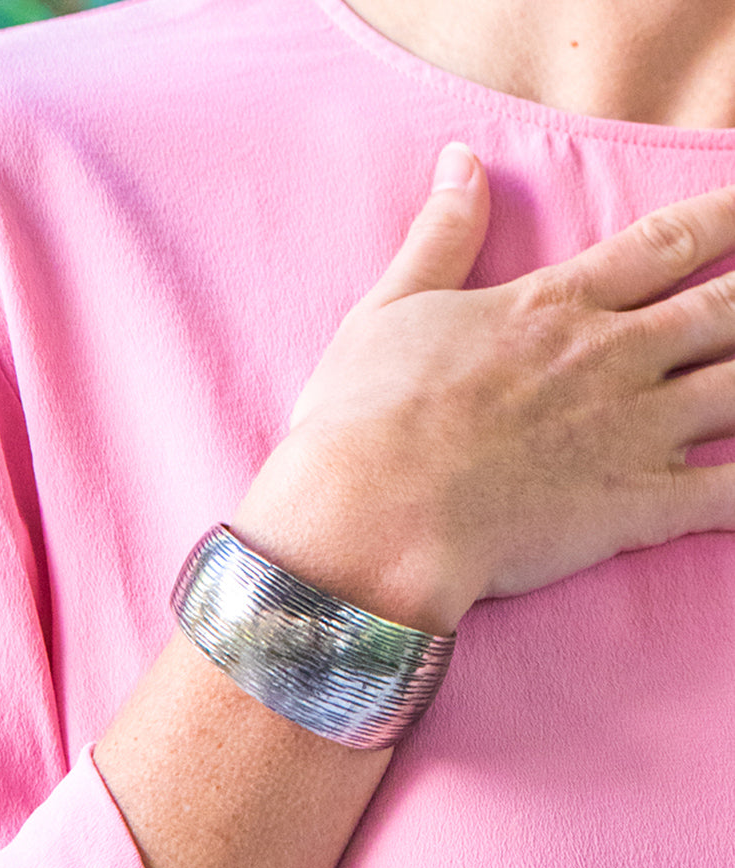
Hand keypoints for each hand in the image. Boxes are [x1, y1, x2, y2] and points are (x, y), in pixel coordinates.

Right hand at [234, 142, 734, 633]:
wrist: (373, 508)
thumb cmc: (367, 415)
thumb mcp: (389, 308)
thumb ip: (439, 235)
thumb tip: (461, 161)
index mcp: (554, 309)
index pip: (663, 246)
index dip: (725, 219)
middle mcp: (610, 358)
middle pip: (725, 311)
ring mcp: (632, 432)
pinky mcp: (635, 506)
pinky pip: (732, 494)